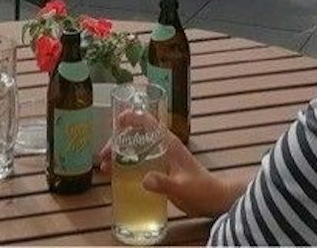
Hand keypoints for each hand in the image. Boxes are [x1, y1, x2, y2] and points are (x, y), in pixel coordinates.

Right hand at [101, 127, 239, 218]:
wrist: (214, 200)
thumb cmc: (201, 189)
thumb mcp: (181, 186)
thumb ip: (163, 183)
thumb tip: (143, 180)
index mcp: (168, 143)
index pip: (148, 122)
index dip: (132, 117)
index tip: (116, 121)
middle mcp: (162, 147)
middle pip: (135, 136)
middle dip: (117, 142)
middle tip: (103, 157)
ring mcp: (160, 158)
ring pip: (134, 150)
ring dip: (118, 155)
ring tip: (104, 167)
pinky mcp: (159, 170)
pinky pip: (137, 163)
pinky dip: (125, 166)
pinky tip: (115, 176)